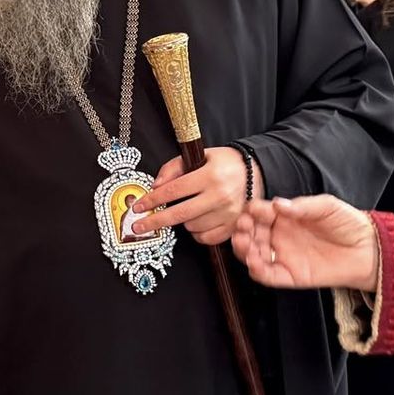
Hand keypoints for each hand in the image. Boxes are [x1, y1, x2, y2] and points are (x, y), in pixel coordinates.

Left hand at [134, 147, 261, 246]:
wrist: (255, 171)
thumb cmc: (225, 163)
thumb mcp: (200, 156)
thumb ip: (174, 168)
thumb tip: (155, 186)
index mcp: (210, 175)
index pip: (173, 190)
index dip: (152, 200)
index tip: (138, 207)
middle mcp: (220, 196)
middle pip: (179, 214)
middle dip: (155, 221)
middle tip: (138, 227)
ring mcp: (228, 214)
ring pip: (191, 227)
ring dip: (183, 221)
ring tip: (190, 208)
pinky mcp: (233, 226)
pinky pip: (206, 238)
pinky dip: (197, 233)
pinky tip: (198, 220)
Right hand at [231, 195, 379, 290]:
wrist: (368, 250)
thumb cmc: (348, 224)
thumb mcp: (327, 207)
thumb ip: (302, 206)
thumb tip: (277, 205)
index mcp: (284, 217)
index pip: (259, 213)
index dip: (251, 212)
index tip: (251, 211)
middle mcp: (279, 236)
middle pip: (250, 234)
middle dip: (241, 230)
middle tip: (241, 228)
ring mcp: (283, 256)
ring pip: (252, 254)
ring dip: (243, 250)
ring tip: (244, 245)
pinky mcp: (289, 275)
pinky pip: (267, 275)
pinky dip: (256, 271)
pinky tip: (254, 263)